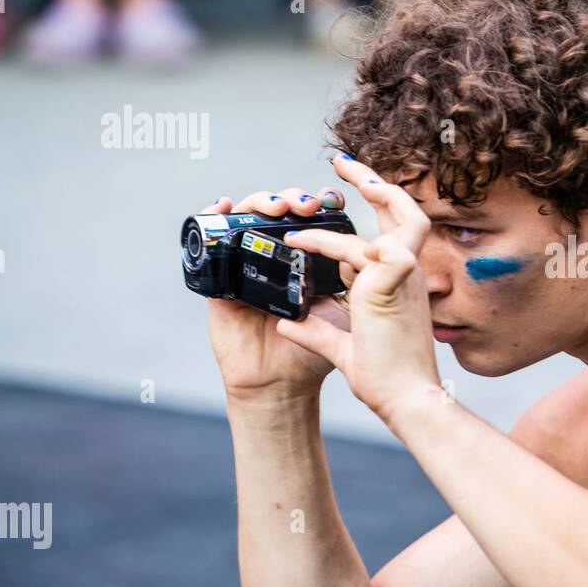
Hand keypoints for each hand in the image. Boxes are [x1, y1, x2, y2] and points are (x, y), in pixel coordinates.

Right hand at [200, 185, 351, 400]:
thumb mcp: (346, 314)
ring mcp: (248, 266)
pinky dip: (215, 218)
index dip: (323, 203)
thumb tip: (375, 245)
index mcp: (309, 263)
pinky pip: (213, 242)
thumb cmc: (312, 354)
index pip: (315, 219)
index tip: (332, 199)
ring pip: (250, 218)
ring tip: (278, 207)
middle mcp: (278, 259)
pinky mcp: (221, 281)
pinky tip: (226, 207)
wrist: (281, 388)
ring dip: (263, 202)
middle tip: (308, 205)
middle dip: (295, 199)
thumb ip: (363, 284)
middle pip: (283, 212)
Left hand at [273, 155, 441, 420]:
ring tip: (340, 173)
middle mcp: (408, 274)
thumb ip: (318, 331)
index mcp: (401, 284)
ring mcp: (405, 276)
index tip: (346, 195)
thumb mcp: (343, 347)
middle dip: (377, 183)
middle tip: (344, 164)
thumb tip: (289, 323)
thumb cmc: (386, 380)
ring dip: (371, 190)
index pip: (392, 233)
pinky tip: (295, 242)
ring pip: (398, 217)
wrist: (405, 400)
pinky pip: (354, 250)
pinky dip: (323, 244)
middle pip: (405, 212)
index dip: (375, 209)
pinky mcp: (392, 282)